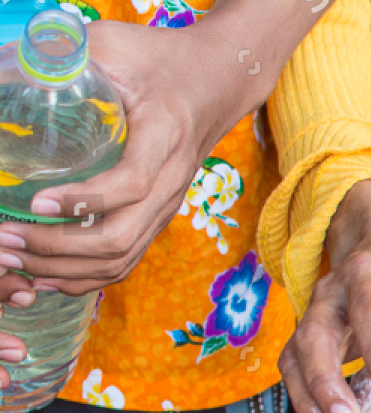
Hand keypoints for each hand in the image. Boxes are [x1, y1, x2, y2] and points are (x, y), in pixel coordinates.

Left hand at [0, 20, 265, 304]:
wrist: (217, 82)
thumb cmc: (162, 59)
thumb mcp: (117, 44)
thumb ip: (67, 54)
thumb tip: (7, 68)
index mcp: (164, 138)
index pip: (131, 184)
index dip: (85, 200)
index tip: (37, 202)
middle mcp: (170, 182)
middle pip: (121, 237)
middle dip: (58, 247)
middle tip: (7, 238)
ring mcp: (166, 206)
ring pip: (122, 258)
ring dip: (66, 268)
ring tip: (17, 259)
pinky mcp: (158, 218)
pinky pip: (126, 262)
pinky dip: (85, 277)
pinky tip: (49, 274)